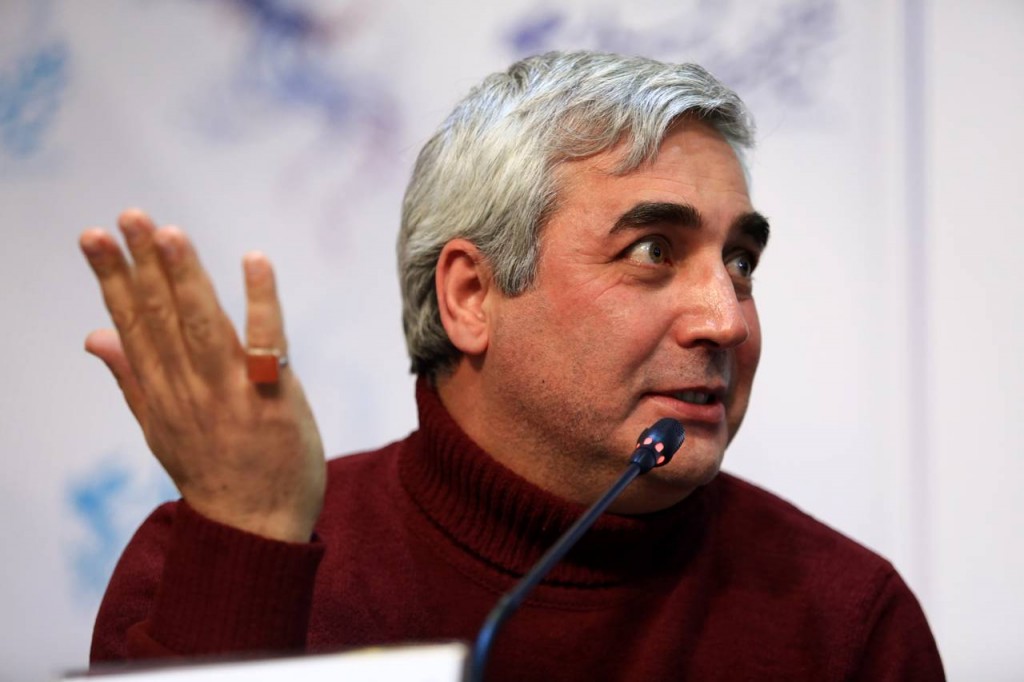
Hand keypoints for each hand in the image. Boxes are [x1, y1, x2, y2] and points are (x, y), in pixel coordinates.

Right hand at [80, 209, 324, 542]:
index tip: (94, 235)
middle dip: (142, 265)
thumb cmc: (212, 472)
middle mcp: (188, 390)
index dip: (112, 279)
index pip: (131, 325)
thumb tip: (92, 335)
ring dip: (186, 278)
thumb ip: (130, 378)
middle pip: (161, 320)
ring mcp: (230, 395)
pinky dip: (261, 302)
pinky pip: (267, 344)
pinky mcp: (273, 399)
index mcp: (160, 393)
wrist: (253, 530)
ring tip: (169, 232)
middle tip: (128, 215)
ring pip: (202, 327)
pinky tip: (254, 260)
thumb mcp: (158, 428)